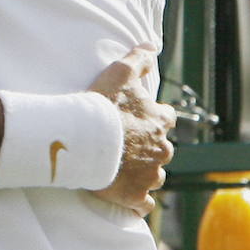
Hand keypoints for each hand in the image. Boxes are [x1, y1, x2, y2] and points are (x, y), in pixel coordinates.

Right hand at [85, 46, 175, 215]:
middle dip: (148, 149)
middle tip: (124, 146)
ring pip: (154, 176)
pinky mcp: (135, 196)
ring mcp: (150, 175)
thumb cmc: (101, 106)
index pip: (166, 118)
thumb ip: (139, 58)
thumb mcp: (119, 72)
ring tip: (120, 172)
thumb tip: (153, 44)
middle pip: (161, 150)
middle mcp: (161, 150)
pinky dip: (137, 202)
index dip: (154, 117)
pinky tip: (125, 198)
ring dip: (142, 174)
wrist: (83, 141)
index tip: (140, 118)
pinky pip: (143, 204)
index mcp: (158, 122)